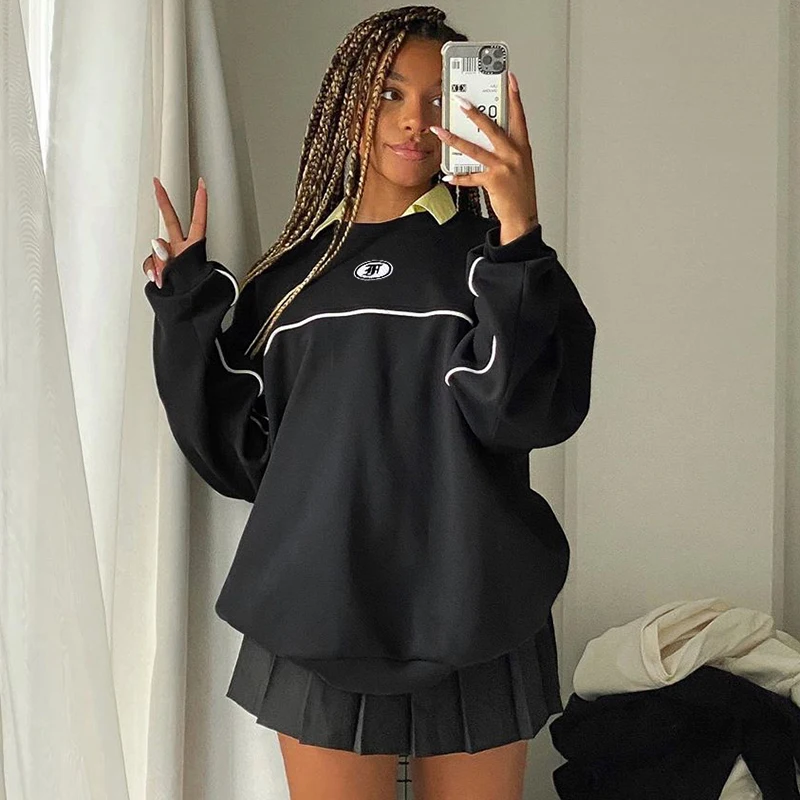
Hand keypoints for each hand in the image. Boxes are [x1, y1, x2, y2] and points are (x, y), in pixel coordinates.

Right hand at [143, 176, 206, 287]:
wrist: (186, 313)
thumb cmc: (192, 294)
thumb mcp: (185, 271)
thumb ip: (169, 255)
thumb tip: (158, 246)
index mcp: (194, 247)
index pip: (198, 220)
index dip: (200, 202)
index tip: (202, 184)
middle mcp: (181, 248)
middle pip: (170, 221)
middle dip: (163, 202)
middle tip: (157, 184)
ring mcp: (170, 257)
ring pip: (156, 248)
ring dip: (159, 263)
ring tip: (167, 277)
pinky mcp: (159, 267)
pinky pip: (150, 263)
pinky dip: (152, 270)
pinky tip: (158, 279)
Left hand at [430, 71, 538, 244]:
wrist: (522, 215)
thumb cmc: (519, 190)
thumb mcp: (519, 164)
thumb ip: (507, 148)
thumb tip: (486, 135)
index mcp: (522, 147)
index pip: (519, 116)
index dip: (514, 97)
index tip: (509, 79)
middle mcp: (514, 154)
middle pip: (492, 127)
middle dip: (474, 113)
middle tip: (460, 101)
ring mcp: (504, 167)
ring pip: (474, 149)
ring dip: (454, 140)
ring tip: (441, 131)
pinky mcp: (493, 181)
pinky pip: (471, 176)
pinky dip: (458, 176)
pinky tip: (448, 174)